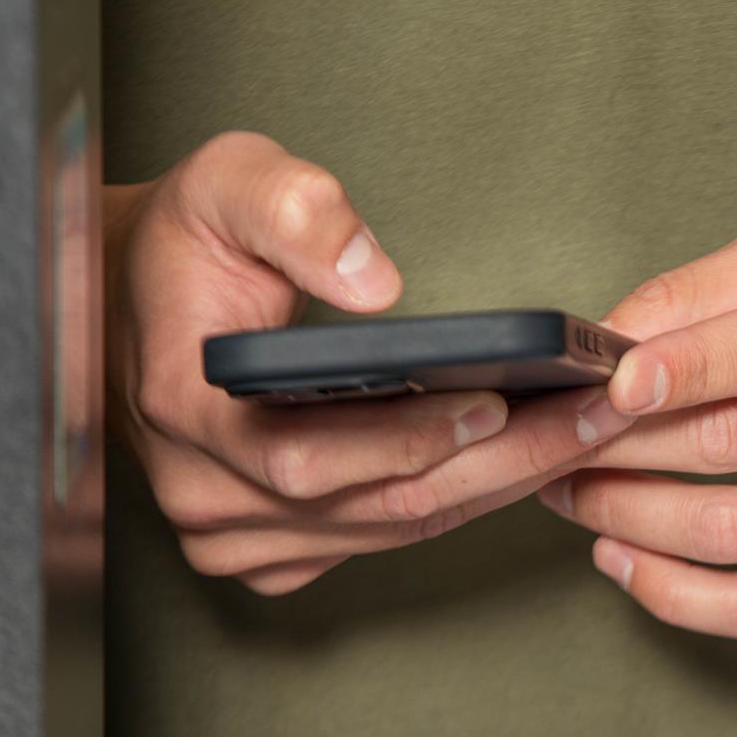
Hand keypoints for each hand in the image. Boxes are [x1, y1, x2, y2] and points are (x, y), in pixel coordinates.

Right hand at [107, 131, 629, 594]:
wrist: (143, 301)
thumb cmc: (188, 247)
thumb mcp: (227, 185)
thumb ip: (293, 212)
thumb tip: (376, 281)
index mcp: (183, 413)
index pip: (310, 456)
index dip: (412, 438)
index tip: (501, 402)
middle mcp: (208, 493)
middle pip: (380, 506)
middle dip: (502, 461)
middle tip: (593, 417)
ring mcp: (240, 535)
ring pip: (398, 532)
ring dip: (501, 484)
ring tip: (587, 433)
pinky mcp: (277, 551)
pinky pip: (390, 540)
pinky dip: (465, 499)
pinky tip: (529, 460)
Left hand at [538, 220, 736, 639]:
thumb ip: (715, 287)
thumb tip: (606, 337)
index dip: (676, 369)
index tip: (604, 382)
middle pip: (728, 447)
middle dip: (615, 447)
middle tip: (552, 440)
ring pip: (731, 535)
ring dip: (625, 520)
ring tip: (572, 496)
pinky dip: (673, 595)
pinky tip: (624, 562)